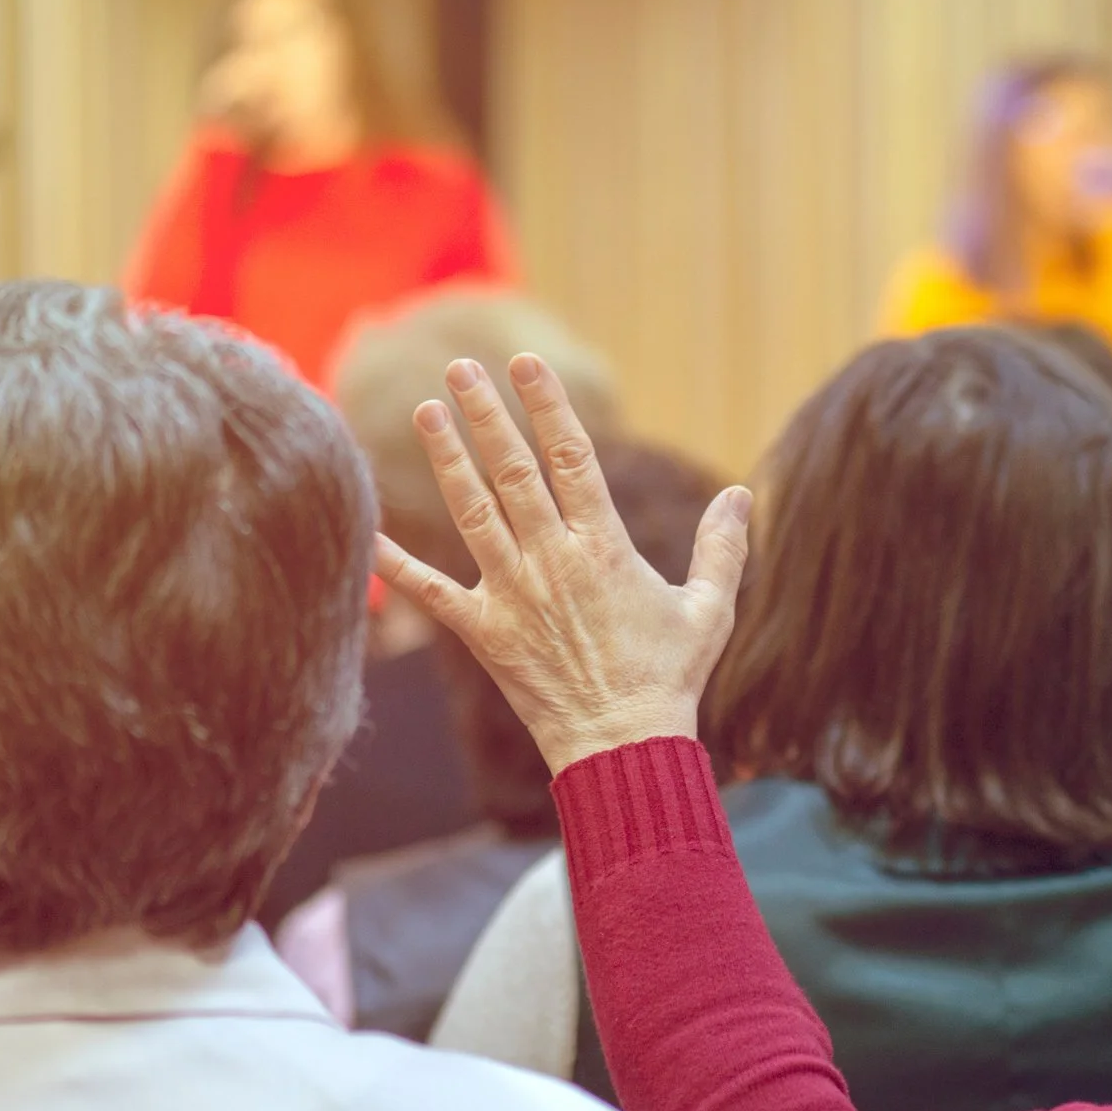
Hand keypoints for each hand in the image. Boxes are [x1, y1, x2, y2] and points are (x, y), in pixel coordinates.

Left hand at [374, 355, 751, 773]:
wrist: (623, 746)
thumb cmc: (669, 678)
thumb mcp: (709, 610)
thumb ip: (722, 548)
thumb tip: (742, 494)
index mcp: (604, 547)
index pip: (572, 457)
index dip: (547, 406)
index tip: (526, 363)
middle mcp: (552, 560)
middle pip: (512, 470)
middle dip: (485, 414)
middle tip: (461, 368)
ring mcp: (512, 594)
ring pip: (472, 511)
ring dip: (447, 458)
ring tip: (427, 411)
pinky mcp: (483, 632)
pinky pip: (430, 591)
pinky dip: (396, 561)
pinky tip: (369, 527)